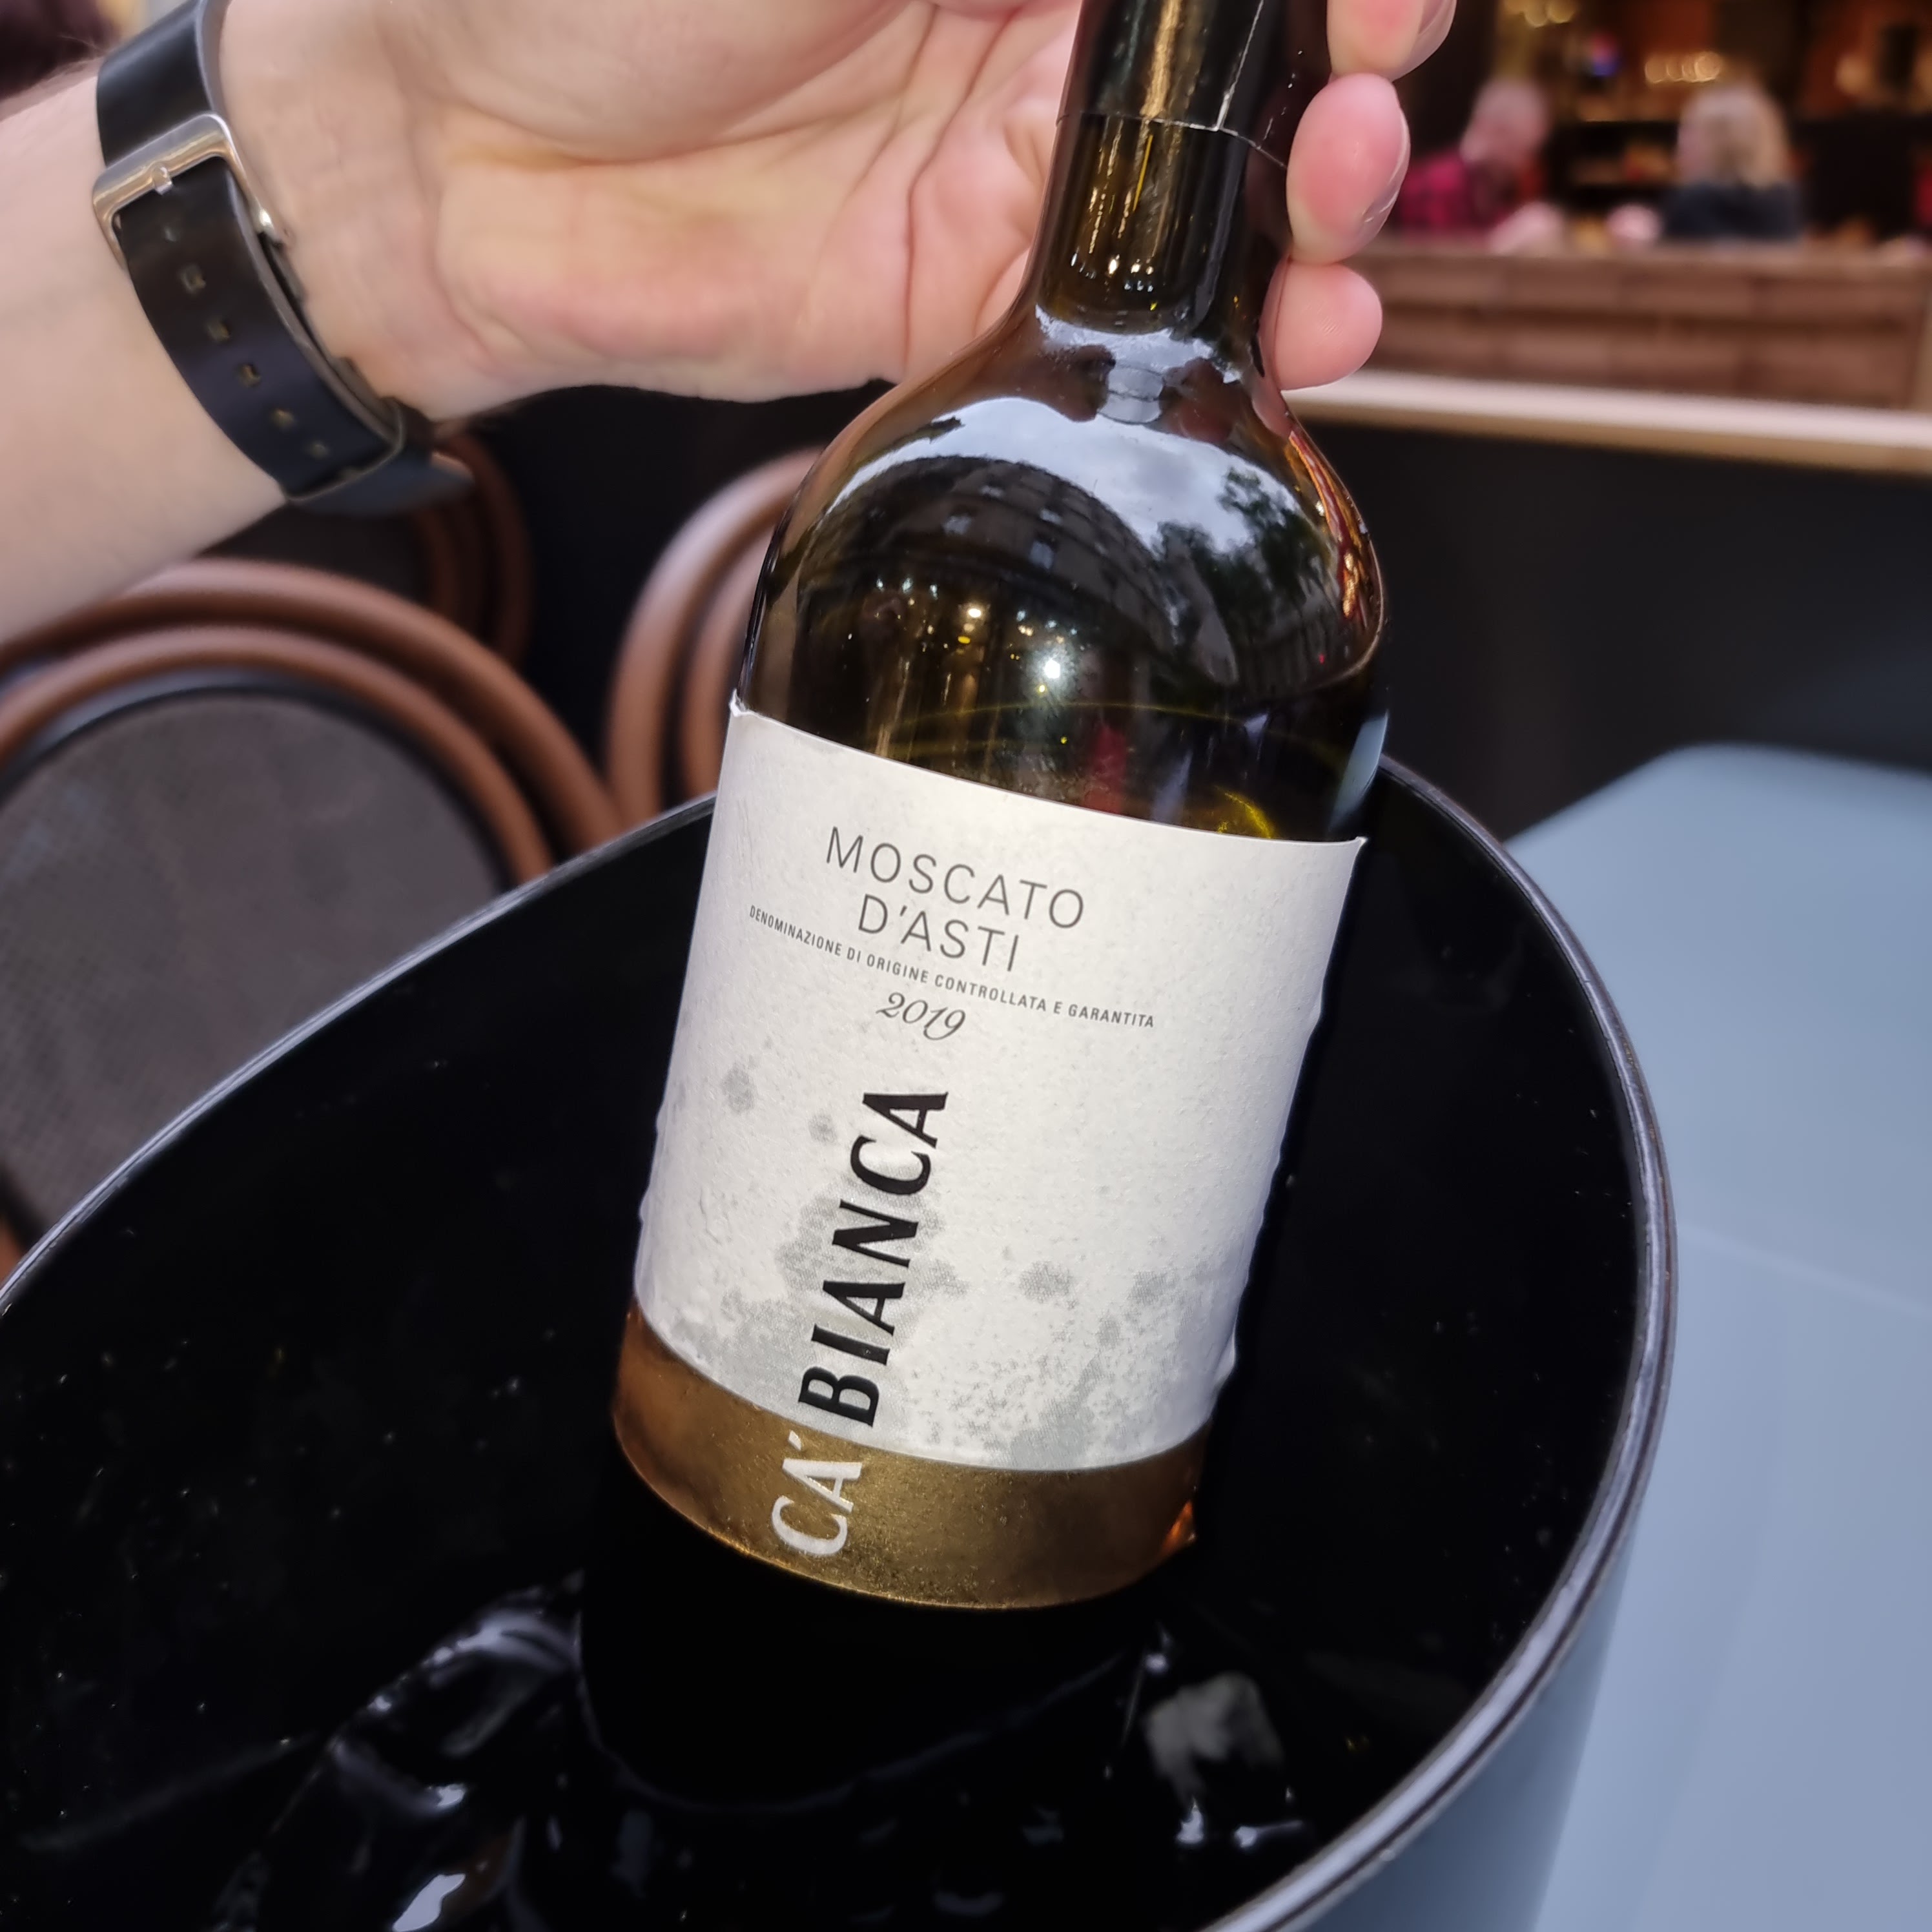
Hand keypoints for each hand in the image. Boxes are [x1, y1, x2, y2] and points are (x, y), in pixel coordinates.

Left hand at [223, 0, 1446, 418]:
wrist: (457, 142)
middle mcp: (1037, 30)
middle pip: (1254, 57)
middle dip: (1350, 62)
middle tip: (1367, 73)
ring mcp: (1016, 170)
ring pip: (1224, 195)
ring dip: (1324, 203)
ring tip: (1343, 191)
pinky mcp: (977, 299)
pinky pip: (1135, 329)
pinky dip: (1236, 340)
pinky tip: (1304, 334)